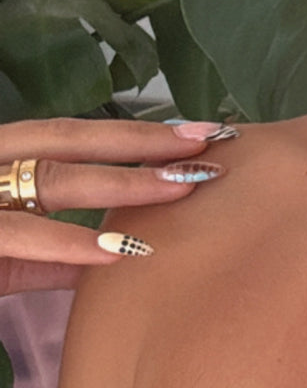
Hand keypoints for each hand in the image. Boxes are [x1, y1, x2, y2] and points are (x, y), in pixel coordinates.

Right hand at [0, 117, 235, 297]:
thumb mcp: (8, 253)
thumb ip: (56, 254)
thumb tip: (124, 253)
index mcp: (0, 162)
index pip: (71, 137)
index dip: (132, 134)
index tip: (195, 134)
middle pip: (68, 140)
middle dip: (140, 141)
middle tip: (206, 146)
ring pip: (52, 179)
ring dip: (121, 183)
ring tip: (180, 187)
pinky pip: (18, 236)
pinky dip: (68, 242)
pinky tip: (118, 249)